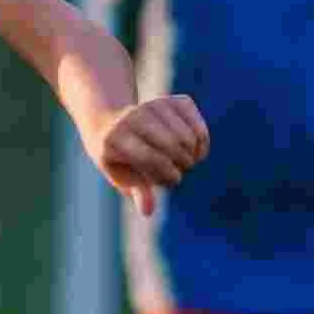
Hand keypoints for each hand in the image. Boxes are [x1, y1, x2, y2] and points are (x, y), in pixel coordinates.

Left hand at [93, 95, 208, 216]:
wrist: (111, 123)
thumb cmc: (118, 158)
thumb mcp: (121, 176)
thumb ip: (137, 191)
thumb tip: (148, 212)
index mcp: (115, 138)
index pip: (149, 156)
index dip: (167, 173)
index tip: (174, 181)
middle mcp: (134, 116)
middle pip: (171, 143)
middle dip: (182, 164)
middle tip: (181, 172)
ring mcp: (155, 104)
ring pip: (187, 134)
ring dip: (193, 155)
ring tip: (187, 164)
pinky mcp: (175, 100)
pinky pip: (198, 123)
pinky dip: (202, 142)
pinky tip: (196, 152)